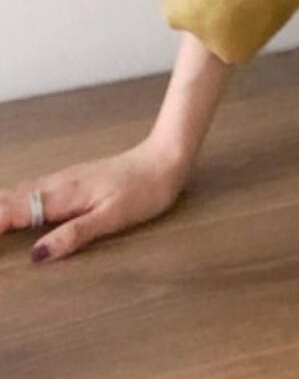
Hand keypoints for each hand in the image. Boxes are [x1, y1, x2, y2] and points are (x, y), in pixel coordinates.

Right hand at [1, 138, 188, 263]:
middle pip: (9, 200)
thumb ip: (76, 234)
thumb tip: (37, 256)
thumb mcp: (114, 217)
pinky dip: (10, 198)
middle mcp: (58, 184)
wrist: (166, 158)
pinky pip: (31, 188)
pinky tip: (8, 203)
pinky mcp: (71, 179)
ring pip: (18, 192)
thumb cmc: (145, 191)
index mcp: (64, 196)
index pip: (14, 212)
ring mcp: (64, 179)